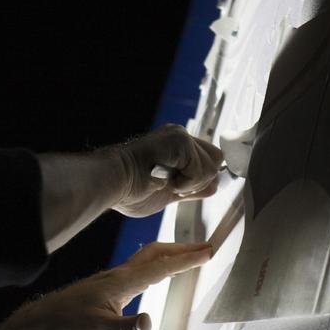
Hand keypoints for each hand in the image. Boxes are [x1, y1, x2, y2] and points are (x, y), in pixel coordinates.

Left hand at [19, 241, 212, 329]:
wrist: (41, 324)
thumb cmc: (67, 325)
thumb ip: (126, 328)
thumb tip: (149, 323)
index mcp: (121, 282)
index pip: (160, 267)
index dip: (186, 259)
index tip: (209, 251)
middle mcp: (118, 276)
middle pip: (155, 254)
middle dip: (182, 249)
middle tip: (206, 247)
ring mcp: (112, 281)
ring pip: (146, 259)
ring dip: (170, 254)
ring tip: (188, 255)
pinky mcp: (108, 289)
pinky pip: (139, 270)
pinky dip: (156, 265)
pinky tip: (156, 273)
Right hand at [109, 124, 223, 216]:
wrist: (113, 183)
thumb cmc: (129, 190)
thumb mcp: (169, 192)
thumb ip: (191, 188)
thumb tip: (214, 186)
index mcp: (175, 148)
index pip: (207, 161)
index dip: (199, 180)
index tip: (176, 188)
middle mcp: (179, 137)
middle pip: (216, 160)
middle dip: (199, 181)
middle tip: (171, 185)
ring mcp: (180, 137)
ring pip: (212, 166)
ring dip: (190, 183)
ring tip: (165, 182)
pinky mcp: (180, 141)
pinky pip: (201, 170)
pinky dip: (185, 182)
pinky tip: (164, 180)